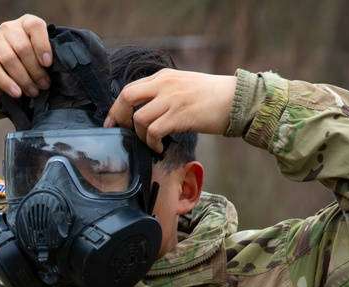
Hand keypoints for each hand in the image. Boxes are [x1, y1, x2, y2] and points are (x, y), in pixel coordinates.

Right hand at [0, 14, 52, 98]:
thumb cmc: (24, 58)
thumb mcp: (36, 52)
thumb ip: (44, 56)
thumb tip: (57, 72)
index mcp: (25, 23)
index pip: (35, 26)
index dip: (43, 45)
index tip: (48, 64)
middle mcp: (8, 28)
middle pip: (23, 48)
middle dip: (36, 70)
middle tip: (44, 85)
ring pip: (9, 60)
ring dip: (24, 79)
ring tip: (33, 92)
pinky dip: (7, 83)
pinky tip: (17, 93)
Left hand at [104, 70, 236, 152]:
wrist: (237, 99)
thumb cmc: (212, 97)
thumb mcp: (183, 86)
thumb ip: (163, 93)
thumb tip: (143, 113)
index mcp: (164, 76)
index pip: (129, 89)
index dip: (116, 107)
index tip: (111, 122)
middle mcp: (165, 84)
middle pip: (127, 97)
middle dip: (119, 118)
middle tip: (123, 133)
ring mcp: (173, 98)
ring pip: (139, 118)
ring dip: (141, 136)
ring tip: (151, 143)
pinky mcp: (181, 114)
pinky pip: (155, 131)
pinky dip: (153, 143)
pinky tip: (160, 147)